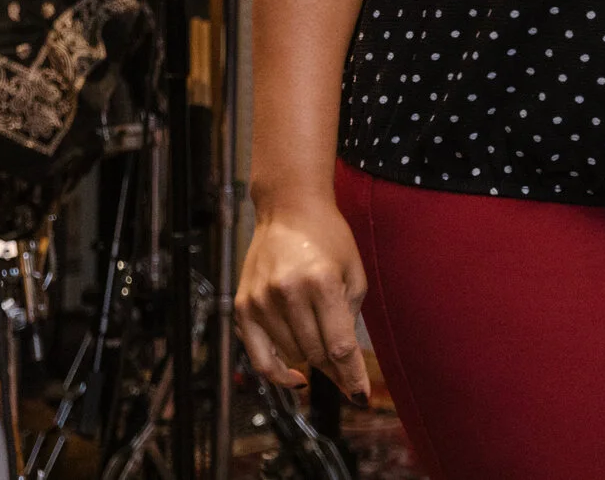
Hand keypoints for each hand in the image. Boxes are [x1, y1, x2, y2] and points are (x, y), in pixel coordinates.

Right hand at [237, 200, 372, 400]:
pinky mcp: (244, 307)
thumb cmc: (328, 238)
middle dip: (336, 371)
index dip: (352, 376)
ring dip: (311, 364)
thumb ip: (350, 317)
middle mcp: (288, 293)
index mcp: (322, 282)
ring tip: (324, 356)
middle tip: (347, 378)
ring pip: (292, 355)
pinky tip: (296, 376)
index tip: (361, 395)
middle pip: (316, 354)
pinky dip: (278, 373)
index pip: (339, 345)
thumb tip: (344, 362)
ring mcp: (262, 301)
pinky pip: (259, 356)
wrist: (288, 210)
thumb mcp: (353, 272)